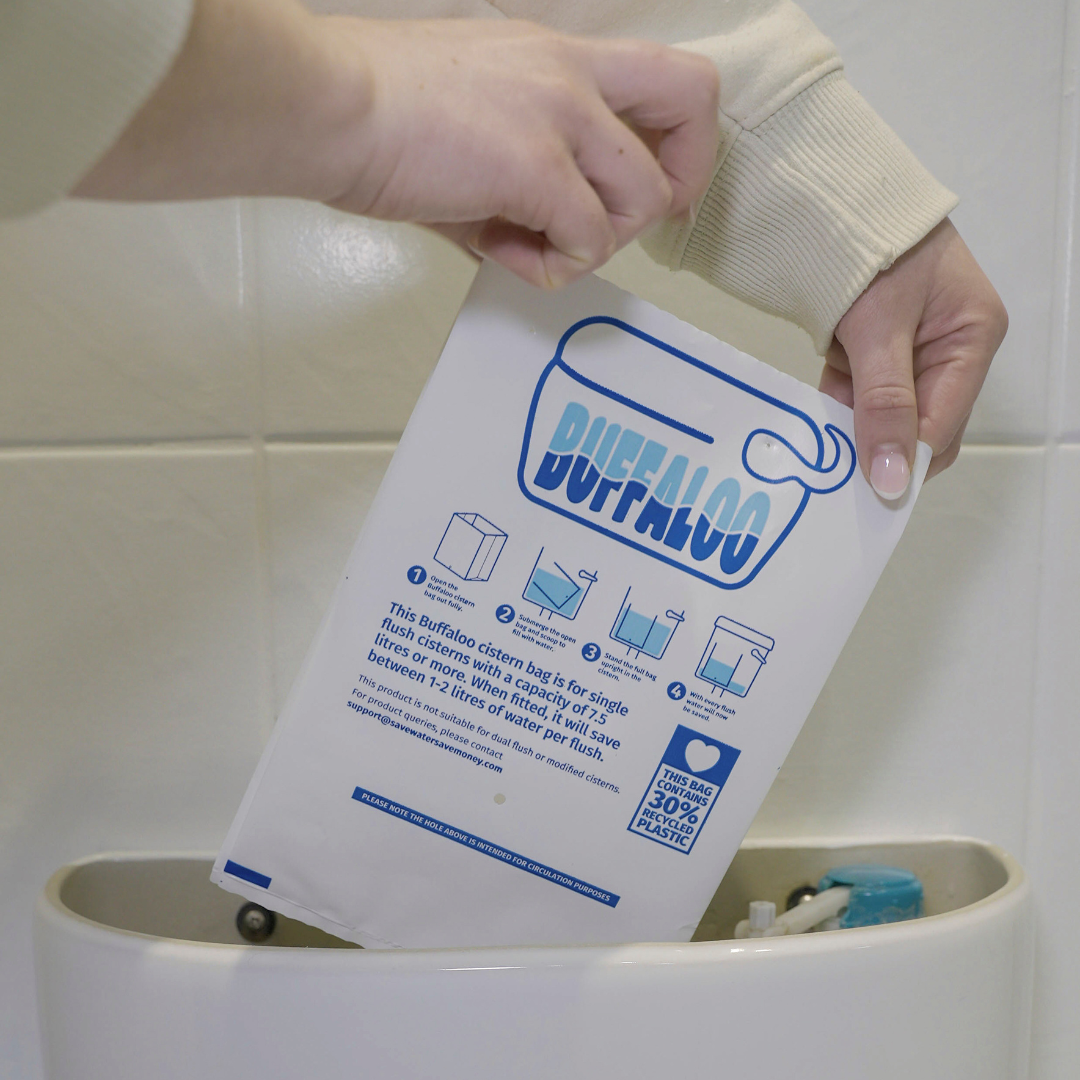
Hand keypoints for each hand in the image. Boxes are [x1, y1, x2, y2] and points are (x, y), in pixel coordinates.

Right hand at [325, 19, 718, 287]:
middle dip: (679, 180)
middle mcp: (570, 74)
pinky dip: (554, 268)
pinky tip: (503, 252)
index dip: (678, 140)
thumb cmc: (378, 112)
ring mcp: (558, 116)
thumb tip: (536, 235)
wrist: (327, 108)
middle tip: (626, 222)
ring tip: (528, 244)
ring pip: (643, 199)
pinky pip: (589, 243)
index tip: (648, 186)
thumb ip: (526, 167)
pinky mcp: (535, 167)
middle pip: (694, 101)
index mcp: (557, 55)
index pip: (665, 74)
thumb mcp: (476, 117)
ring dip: (595, 244)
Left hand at [819, 219, 1006, 497]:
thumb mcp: (878, 329)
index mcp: (972, 337)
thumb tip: (891, 477)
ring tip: (818, 436)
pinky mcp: (881, 344)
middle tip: (833, 469)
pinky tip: (815, 409)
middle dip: (877, 445)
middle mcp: (951, 346)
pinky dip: (838, 401)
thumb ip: (883, 404)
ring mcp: (915, 346)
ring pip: (884, 413)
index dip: (906, 462)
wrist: (832, 196)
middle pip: (918, 425)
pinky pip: (861, 392)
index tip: (864, 492)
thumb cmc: (871, 247)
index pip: (944, 427)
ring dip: (851, 424)